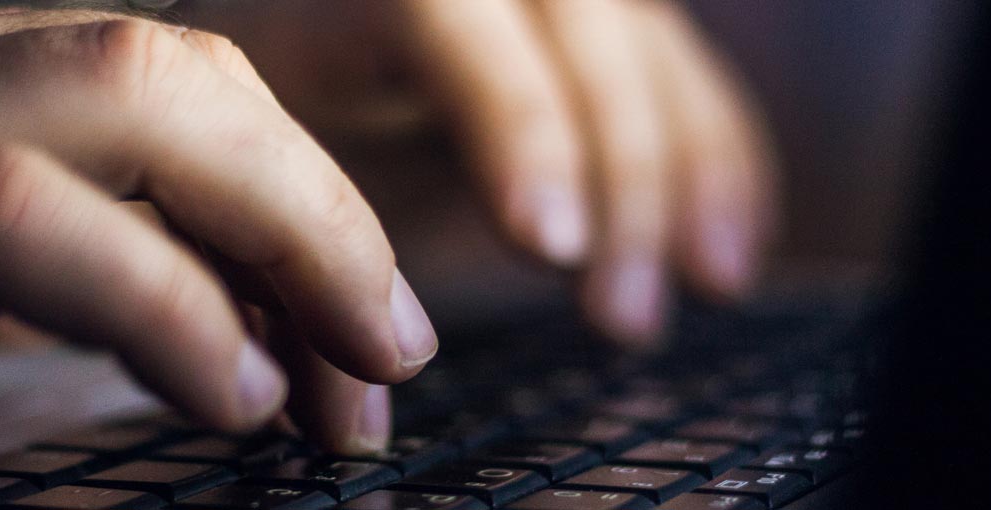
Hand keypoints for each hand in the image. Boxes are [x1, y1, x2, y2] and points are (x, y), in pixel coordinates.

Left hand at [183, 0, 776, 345]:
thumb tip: (367, 347)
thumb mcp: (262, 164)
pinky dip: (720, 159)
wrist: (292, 65)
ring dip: (690, 174)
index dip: (518, 127)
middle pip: (583, 31)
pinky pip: (686, 74)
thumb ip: (313, 221)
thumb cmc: (262, 133)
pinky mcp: (608, 26)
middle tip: (618, 313)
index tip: (547, 244)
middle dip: (624, 172)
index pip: (456, 17)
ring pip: (650, 51)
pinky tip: (728, 250)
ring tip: (705, 287)